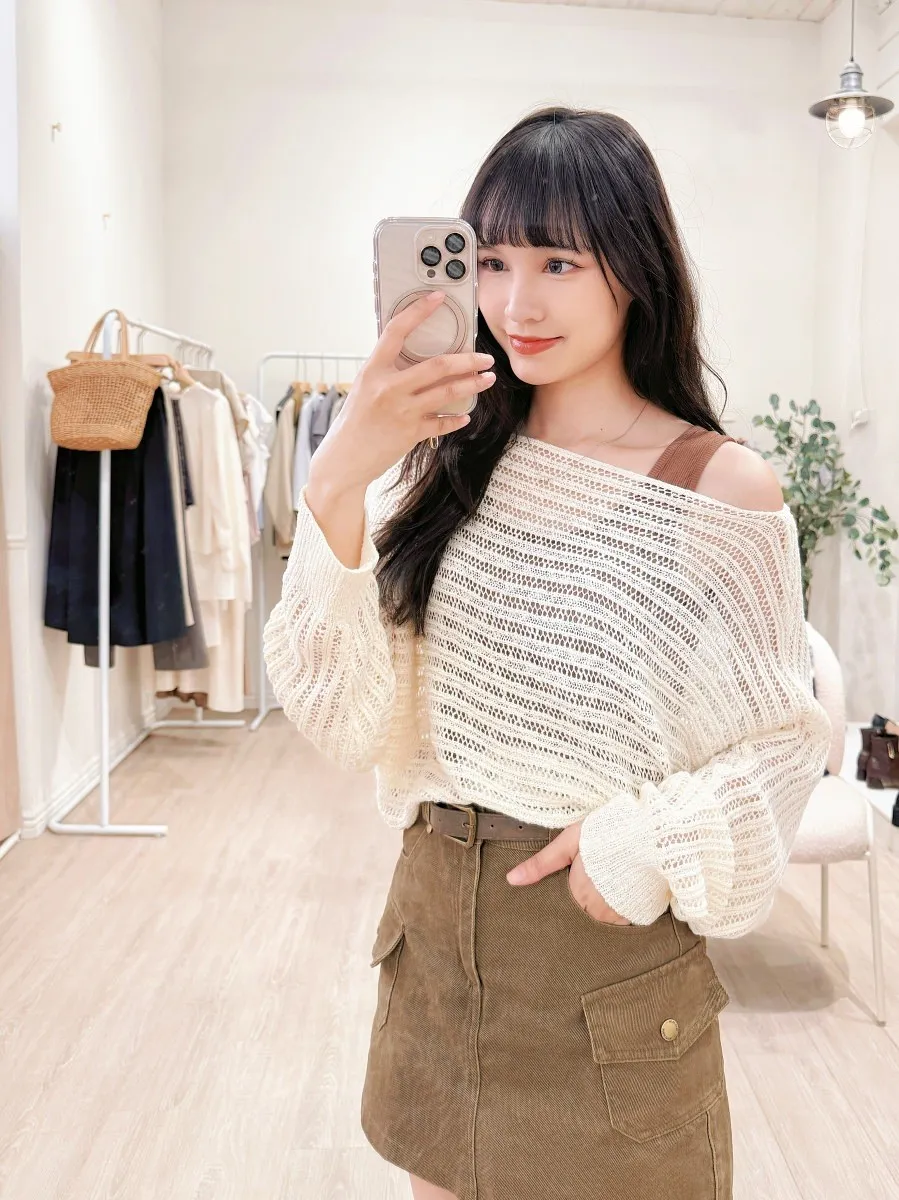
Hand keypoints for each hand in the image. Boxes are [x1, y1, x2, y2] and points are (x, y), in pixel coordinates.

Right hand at [316, 290, 495, 489]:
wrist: (343, 461)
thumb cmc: (352, 424)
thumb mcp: (363, 389)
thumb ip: (386, 374)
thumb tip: (413, 361)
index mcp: (373, 371)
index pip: (397, 331)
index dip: (418, 311)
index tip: (438, 298)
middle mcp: (388, 388)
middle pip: (437, 365)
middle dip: (467, 360)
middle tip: (485, 358)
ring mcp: (402, 411)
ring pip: (447, 392)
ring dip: (472, 384)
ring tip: (488, 379)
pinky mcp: (411, 434)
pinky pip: (442, 423)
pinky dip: (456, 419)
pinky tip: (465, 415)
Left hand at [506, 820, 630, 925]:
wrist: (655, 833)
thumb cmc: (609, 831)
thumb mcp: (570, 841)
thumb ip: (541, 864)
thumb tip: (511, 880)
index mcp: (579, 893)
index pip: (565, 905)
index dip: (569, 890)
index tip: (574, 880)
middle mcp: (600, 911)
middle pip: (584, 912)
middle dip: (585, 899)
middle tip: (594, 878)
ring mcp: (622, 915)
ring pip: (604, 916)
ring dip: (603, 903)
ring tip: (608, 880)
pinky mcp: (641, 914)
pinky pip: (624, 918)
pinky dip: (622, 906)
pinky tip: (624, 887)